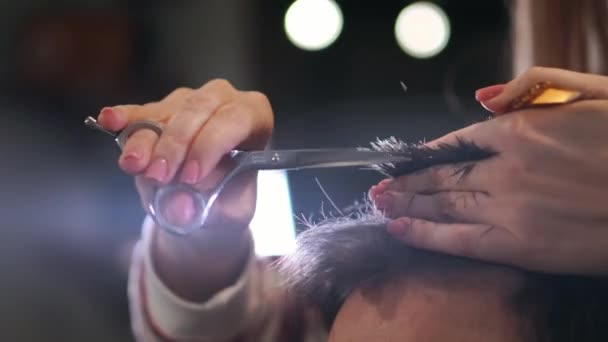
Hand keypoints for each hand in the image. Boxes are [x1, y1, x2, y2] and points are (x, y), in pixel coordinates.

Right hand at [96, 79, 273, 299]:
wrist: (204, 207)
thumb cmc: (226, 202)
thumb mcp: (227, 214)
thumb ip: (209, 210)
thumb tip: (180, 208)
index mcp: (253, 117)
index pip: (236, 119)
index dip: (211, 145)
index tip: (191, 177)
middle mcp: (221, 100)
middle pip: (197, 110)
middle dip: (175, 145)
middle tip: (160, 178)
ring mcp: (186, 102)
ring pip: (163, 114)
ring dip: (146, 140)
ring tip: (134, 166)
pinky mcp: (155, 111)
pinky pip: (137, 113)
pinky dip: (124, 119)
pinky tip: (108, 120)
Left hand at [371, 67, 607, 274]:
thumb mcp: (592, 93)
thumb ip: (533, 87)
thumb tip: (480, 97)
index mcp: (523, 128)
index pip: (458, 141)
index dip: (427, 153)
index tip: (406, 159)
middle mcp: (506, 168)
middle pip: (441, 175)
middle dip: (406, 181)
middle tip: (378, 186)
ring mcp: (509, 208)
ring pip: (441, 205)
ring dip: (405, 204)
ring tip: (378, 204)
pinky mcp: (520, 246)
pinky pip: (458, 240)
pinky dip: (424, 234)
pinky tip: (399, 228)